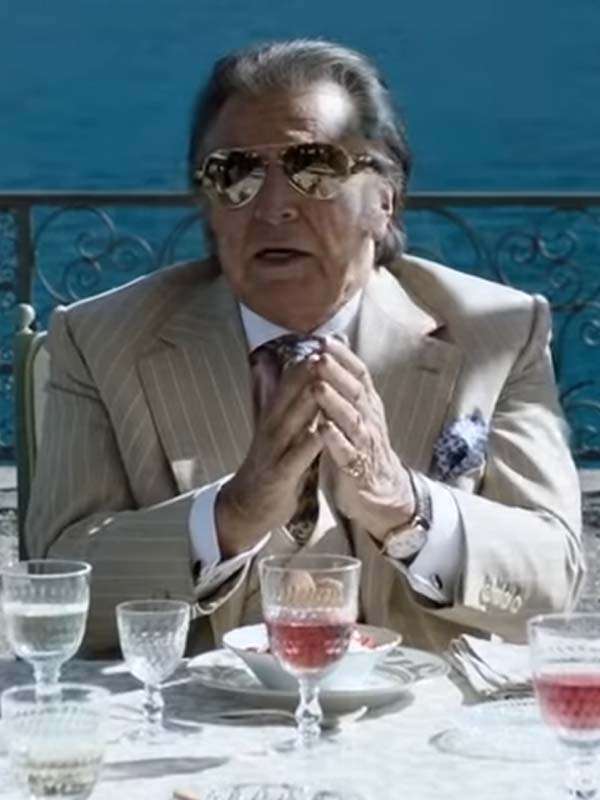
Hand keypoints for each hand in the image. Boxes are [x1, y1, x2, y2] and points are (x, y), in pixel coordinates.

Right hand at [216, 361, 322, 556]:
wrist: (247, 506)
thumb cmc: (266, 463)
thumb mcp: (266, 425)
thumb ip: (268, 395)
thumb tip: (264, 363)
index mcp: (273, 417)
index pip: (288, 385)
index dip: (304, 364)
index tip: (322, 342)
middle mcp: (271, 430)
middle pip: (289, 398)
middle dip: (306, 376)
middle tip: (323, 352)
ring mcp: (274, 452)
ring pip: (292, 423)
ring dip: (307, 403)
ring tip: (322, 383)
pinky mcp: (279, 475)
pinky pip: (295, 458)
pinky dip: (308, 445)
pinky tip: (322, 433)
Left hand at [312, 337, 414, 540]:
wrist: (383, 492)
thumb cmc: (363, 448)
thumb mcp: (357, 414)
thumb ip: (346, 387)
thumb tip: (334, 354)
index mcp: (368, 406)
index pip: (360, 375)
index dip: (344, 357)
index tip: (325, 340)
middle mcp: (370, 421)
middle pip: (356, 393)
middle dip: (338, 374)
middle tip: (320, 356)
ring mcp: (366, 445)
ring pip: (352, 420)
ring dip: (335, 403)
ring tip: (318, 387)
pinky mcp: (358, 469)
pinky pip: (347, 453)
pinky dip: (336, 440)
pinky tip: (323, 429)